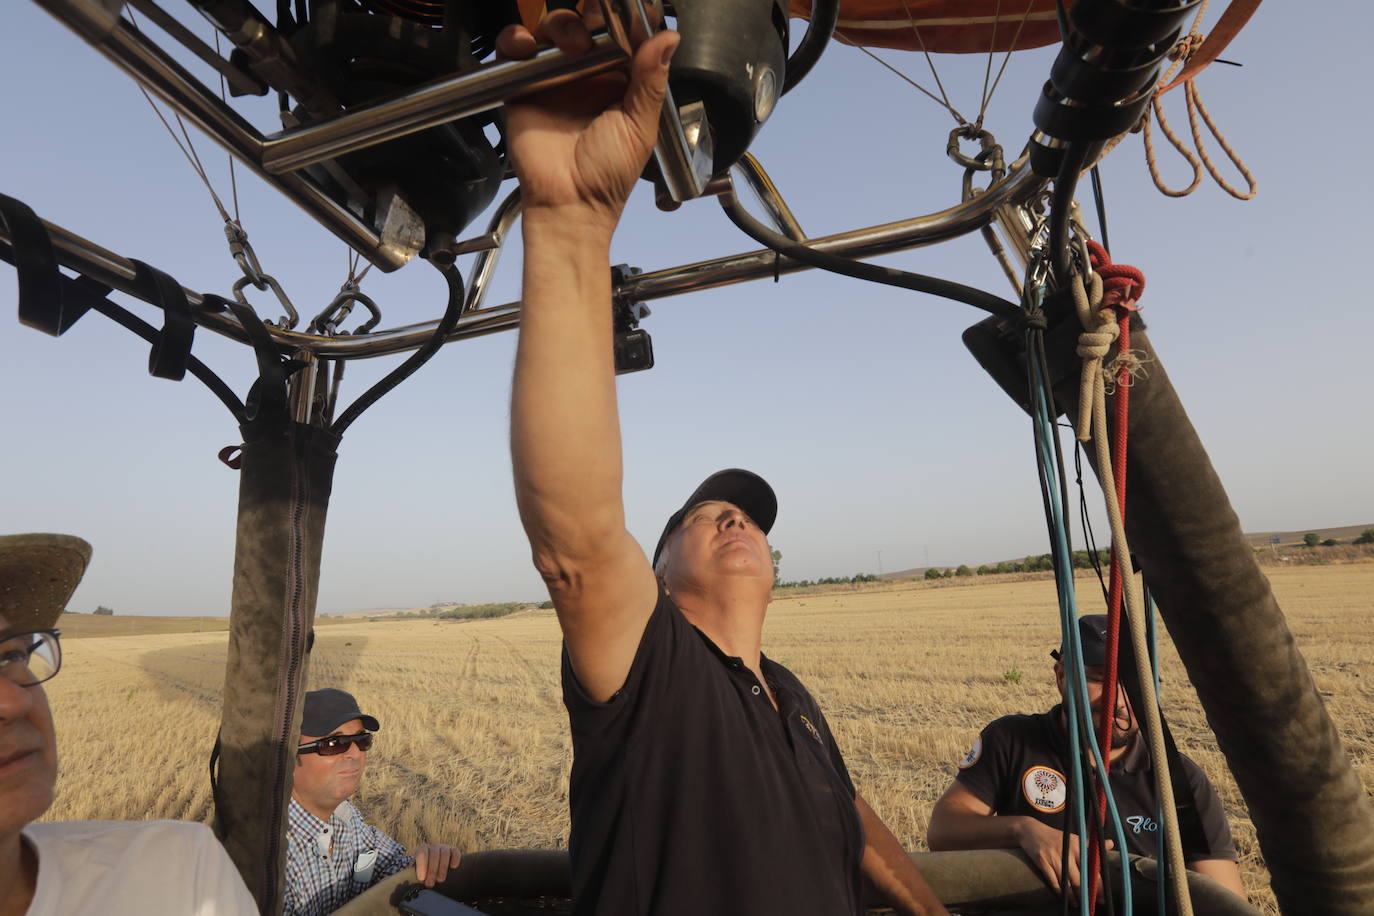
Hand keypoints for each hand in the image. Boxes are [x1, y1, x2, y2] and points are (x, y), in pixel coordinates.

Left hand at [413, 843, 461, 886]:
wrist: (435, 868)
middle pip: (434, 854)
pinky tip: (453, 867)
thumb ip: (412, 874)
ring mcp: (444, 847)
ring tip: (440, 880)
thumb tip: (407, 880)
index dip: (422, 866)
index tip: (421, 878)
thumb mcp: (416, 871)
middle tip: (430, 884)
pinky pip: (455, 852)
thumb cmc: (424, 872)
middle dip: (432, 870)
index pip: (421, 854)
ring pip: (444, 853)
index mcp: (422, 850)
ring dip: (442, 867)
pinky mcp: (453, 850)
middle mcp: (433, 847)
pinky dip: (455, 858)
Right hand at [496, 8, 679, 230]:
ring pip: (552, 29)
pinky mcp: (523, 87)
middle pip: (584, 23)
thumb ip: (651, 80)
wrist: (569, 204)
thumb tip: (668, 39)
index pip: (621, 35)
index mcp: (620, 81)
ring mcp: (554, 79)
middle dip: (588, 16)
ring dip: (559, 25)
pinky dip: (517, 39)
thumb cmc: (607, 176)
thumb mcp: (639, 126)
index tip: (625, 15)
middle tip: (593, 31)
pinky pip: (515, 51)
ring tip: (570, 46)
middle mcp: (586, 76)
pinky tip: (528, 47)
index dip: (622, 21)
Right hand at [1015, 818, 1112, 899]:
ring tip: (1077, 904)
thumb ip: (1092, 844)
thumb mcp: (1074, 838)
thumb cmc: (1055, 836)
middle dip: (1085, 894)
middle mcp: (1067, 851)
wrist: (1031, 830)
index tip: (1101, 897)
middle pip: (1079, 879)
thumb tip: (1111, 844)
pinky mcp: (1042, 861)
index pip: (1091, 869)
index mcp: (1077, 846)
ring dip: (1072, 896)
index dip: (1097, 885)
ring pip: (1066, 883)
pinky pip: (1052, 881)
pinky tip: (1063, 898)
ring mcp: (1054, 857)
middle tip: (1090, 904)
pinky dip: (1059, 892)